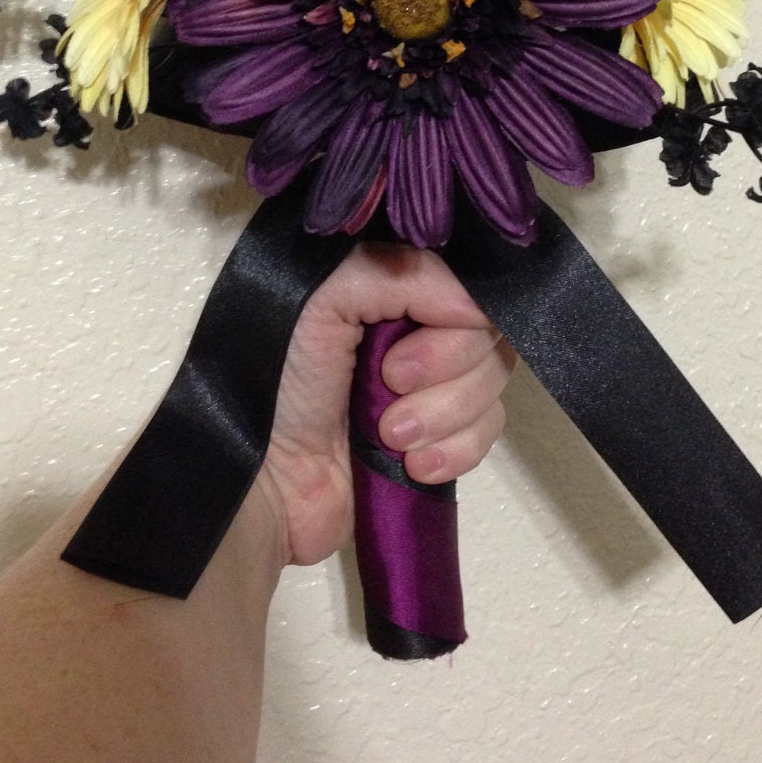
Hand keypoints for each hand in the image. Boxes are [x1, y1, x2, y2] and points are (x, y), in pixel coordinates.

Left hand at [255, 242, 515, 566]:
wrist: (268, 486)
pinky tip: (413, 466)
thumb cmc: (283, 385)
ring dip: (441, 417)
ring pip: (493, 389)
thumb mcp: (323, 302)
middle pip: (489, 338)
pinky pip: (488, 434)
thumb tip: (473, 304)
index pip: (468, 287)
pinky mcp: (445, 439)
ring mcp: (436, 387)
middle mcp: (422, 330)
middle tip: (388, 389)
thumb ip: (398, 276)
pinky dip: (454, 452)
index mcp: (394, 289)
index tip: (399, 354)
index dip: (453, 321)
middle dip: (442, 374)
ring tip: (389, 437)